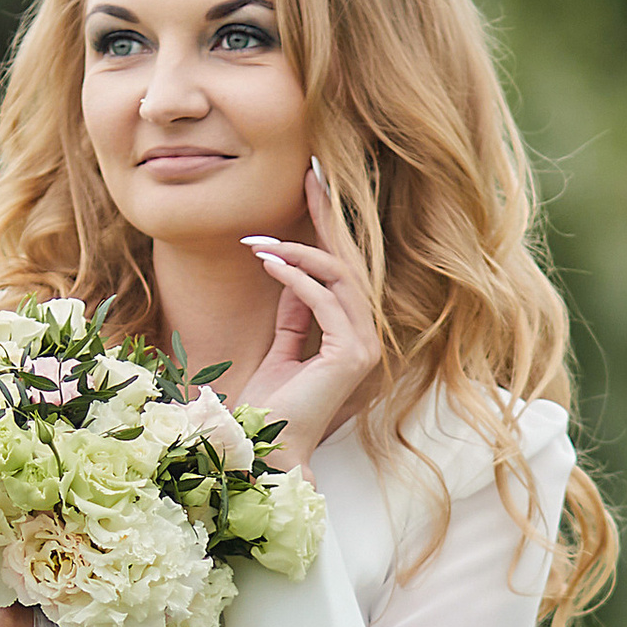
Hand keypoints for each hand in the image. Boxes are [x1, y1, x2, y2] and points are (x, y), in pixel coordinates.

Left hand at [233, 157, 381, 465]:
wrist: (266, 452)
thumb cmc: (270, 411)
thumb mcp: (282, 350)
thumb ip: (294, 315)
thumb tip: (290, 270)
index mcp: (354, 337)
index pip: (344, 272)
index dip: (330, 229)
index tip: (314, 186)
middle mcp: (368, 339)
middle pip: (351, 264)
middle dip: (329, 217)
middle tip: (310, 174)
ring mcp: (365, 347)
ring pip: (340, 278)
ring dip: (298, 252)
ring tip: (259, 242)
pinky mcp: (351, 355)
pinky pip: (325, 301)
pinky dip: (295, 278)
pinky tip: (268, 263)